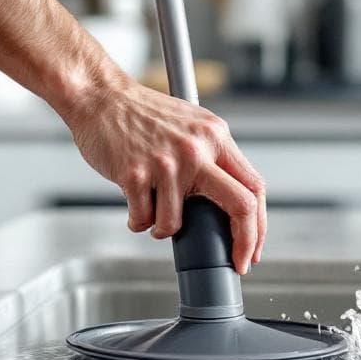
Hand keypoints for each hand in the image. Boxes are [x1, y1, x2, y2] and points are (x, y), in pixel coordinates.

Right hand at [65, 76, 266, 273]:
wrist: (101, 97)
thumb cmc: (143, 114)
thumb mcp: (193, 125)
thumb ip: (213, 157)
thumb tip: (230, 204)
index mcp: (216, 136)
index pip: (254, 186)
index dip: (260, 225)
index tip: (253, 247)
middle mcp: (196, 148)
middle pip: (240, 206)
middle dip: (243, 244)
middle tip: (236, 262)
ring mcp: (167, 163)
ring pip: (177, 223)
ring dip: (164, 228)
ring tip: (153, 208)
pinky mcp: (135, 174)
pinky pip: (144, 220)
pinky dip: (139, 221)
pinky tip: (135, 203)